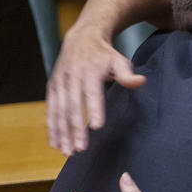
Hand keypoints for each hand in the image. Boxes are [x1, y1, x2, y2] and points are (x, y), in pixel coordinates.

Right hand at [46, 26, 145, 155]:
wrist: (81, 39)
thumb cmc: (105, 55)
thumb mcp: (119, 60)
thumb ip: (127, 74)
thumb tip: (140, 82)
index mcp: (90, 71)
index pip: (92, 93)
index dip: (95, 109)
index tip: (97, 127)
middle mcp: (72, 77)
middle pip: (72, 106)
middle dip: (75, 129)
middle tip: (80, 149)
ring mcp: (60, 83)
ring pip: (58, 111)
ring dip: (61, 133)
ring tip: (67, 152)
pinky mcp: (52, 88)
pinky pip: (50, 110)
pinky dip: (51, 127)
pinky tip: (55, 143)